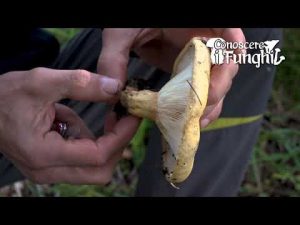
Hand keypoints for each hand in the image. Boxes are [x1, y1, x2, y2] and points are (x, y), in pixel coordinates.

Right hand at [0, 68, 138, 184]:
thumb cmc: (5, 96)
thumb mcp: (41, 82)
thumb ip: (80, 84)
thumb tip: (115, 88)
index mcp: (44, 154)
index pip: (98, 155)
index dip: (121, 136)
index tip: (133, 116)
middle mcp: (47, 170)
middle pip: (100, 170)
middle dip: (118, 144)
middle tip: (122, 117)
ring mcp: (48, 171)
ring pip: (93, 169)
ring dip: (105, 142)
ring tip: (94, 116)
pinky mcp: (50, 166)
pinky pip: (81, 161)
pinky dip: (89, 142)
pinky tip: (75, 123)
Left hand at [97, 28, 244, 126]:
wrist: (130, 31)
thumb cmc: (129, 23)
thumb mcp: (121, 32)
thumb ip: (115, 57)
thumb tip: (113, 91)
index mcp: (196, 24)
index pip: (226, 33)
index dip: (233, 45)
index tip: (230, 59)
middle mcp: (204, 43)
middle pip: (225, 66)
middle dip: (216, 88)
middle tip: (199, 105)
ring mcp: (198, 63)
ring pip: (216, 85)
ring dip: (209, 105)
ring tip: (194, 121)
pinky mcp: (190, 77)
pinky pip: (202, 94)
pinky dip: (199, 109)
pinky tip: (189, 121)